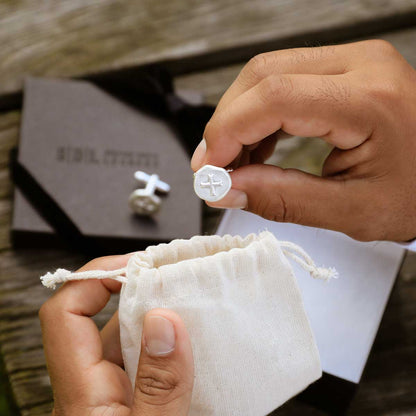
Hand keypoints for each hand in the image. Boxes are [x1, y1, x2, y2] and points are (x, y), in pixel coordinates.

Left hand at [39, 255, 193, 415]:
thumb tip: (163, 322)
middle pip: (104, 323)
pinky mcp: (124, 405)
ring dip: (158, 323)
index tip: (134, 265)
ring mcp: (105, 400)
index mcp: (82, 398)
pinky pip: (139, 364)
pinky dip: (164, 349)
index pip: (65, 314)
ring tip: (194, 311)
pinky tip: (190, 348)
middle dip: (142, 297)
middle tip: (177, 283)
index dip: (95, 277)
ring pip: (125, 344)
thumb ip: (158, 387)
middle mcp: (87, 393)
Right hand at [191, 40, 415, 241]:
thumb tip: (227, 189)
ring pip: (267, 74)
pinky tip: (255, 148)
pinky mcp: (343, 71)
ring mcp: (352, 62)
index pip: (275, 97)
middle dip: (226, 124)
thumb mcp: (351, 211)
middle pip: (263, 75)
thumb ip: (283, 199)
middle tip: (214, 168)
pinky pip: (283, 82)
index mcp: (371, 100)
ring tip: (233, 164)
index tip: (209, 169)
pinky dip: (258, 116)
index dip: (228, 131)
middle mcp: (361, 66)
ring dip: (239, 120)